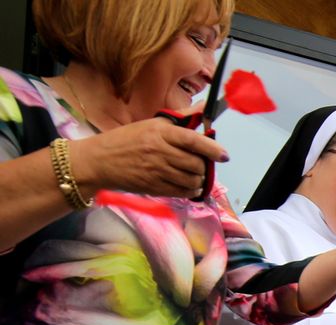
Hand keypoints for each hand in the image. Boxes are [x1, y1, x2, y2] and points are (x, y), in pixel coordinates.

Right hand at [73, 119, 227, 198]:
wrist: (98, 161)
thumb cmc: (126, 140)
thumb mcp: (152, 124)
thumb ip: (181, 118)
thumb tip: (205, 107)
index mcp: (159, 132)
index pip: (193, 140)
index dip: (212, 149)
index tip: (224, 155)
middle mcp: (159, 151)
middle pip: (195, 163)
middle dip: (204, 166)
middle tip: (201, 164)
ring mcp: (156, 171)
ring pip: (191, 179)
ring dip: (198, 179)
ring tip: (195, 175)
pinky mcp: (154, 187)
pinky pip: (182, 192)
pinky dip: (190, 190)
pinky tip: (188, 185)